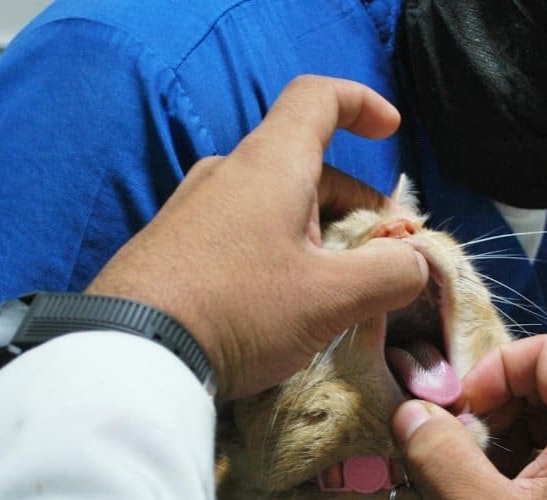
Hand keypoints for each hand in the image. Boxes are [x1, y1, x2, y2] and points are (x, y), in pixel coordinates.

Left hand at [87, 75, 428, 398]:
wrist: (130, 353)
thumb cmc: (240, 309)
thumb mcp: (331, 299)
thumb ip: (390, 275)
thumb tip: (416, 263)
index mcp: (271, 164)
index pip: (318, 99)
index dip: (361, 104)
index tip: (390, 133)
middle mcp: (229, 172)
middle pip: (306, 166)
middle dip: (355, 205)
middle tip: (382, 258)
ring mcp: (194, 208)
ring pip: (274, 204)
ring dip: (317, 235)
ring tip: (335, 291)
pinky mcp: (172, 245)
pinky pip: (240, 232)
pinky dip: (277, 252)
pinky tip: (281, 305)